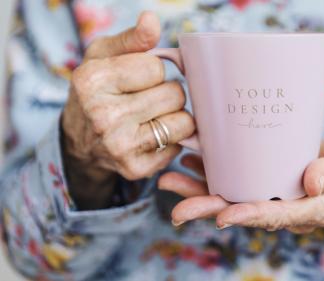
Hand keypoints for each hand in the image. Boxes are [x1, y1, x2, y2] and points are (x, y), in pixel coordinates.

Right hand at [62, 12, 194, 208]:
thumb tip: (152, 19)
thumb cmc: (98, 90)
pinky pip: (179, 145)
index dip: (153, 71)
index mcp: (92, 81)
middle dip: (168, 93)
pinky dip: (171, 139)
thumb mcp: (104, 56)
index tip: (136, 79)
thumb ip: (132, 38)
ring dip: (174, 116)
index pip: (157, 67)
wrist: (81, 141)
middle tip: (147, 99)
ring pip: (184, 121)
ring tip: (152, 116)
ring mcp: (120, 146)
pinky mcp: (136, 168)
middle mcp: (103, 116)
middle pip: (175, 94)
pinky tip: (151, 136)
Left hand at [159, 135, 323, 233]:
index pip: (280, 215)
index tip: (224, 216)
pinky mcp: (269, 177)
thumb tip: (310, 182)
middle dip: (210, 210)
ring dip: (201, 191)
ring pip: (235, 196)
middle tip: (177, 211)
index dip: (251, 216)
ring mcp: (277, 193)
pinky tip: (191, 158)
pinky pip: (239, 177)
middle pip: (246, 211)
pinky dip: (214, 170)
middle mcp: (290, 206)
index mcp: (314, 209)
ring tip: (169, 180)